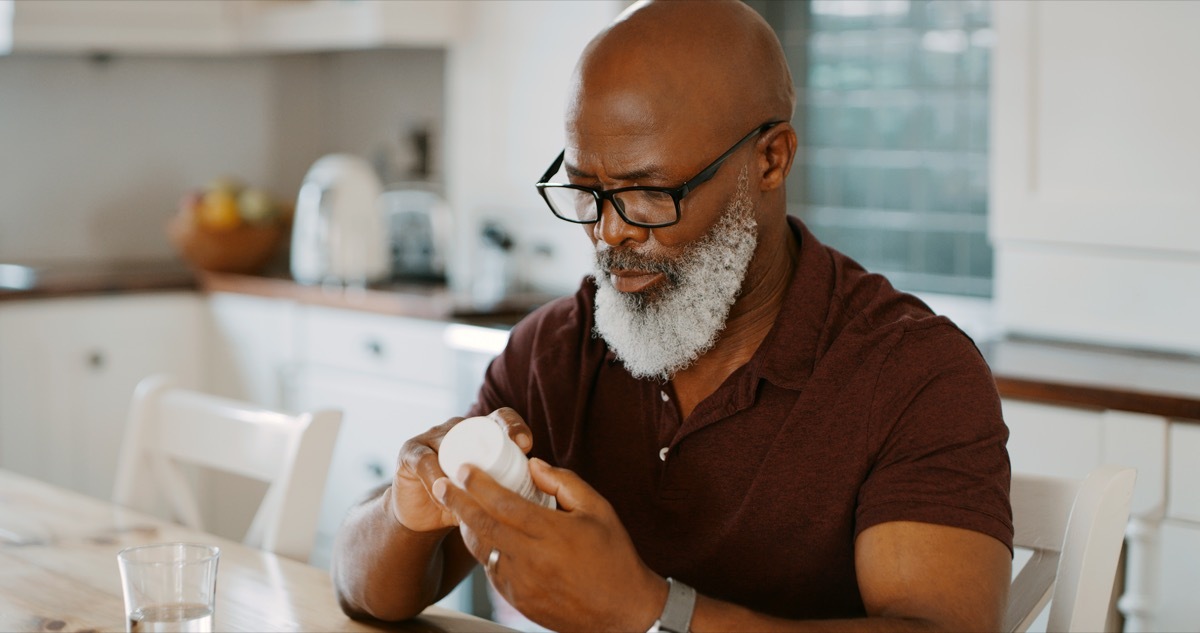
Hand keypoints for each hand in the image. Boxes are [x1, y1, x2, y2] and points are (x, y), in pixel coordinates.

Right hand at [390, 408, 532, 532]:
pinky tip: (445, 495)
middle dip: (494, 439)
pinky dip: (436, 479)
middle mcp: (458, 428)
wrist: (424, 518)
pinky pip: (425, 461)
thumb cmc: (465, 503)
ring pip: (451, 443)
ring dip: (464, 466)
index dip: (514, 426)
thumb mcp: (493, 494)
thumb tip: (549, 499)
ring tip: (476, 489)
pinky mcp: (410, 452)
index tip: (527, 446)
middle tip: (510, 459)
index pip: (501, 418)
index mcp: (481, 433)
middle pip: (477, 425)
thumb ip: (514, 490)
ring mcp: (433, 437)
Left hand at [433, 457, 665, 631]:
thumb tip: (533, 465)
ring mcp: (522, 583)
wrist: (623, 612)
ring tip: (457, 508)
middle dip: (457, 503)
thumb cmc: (614, 556)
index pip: (504, 504)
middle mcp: (532, 559)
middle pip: (483, 526)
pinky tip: (484, 537)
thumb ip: (564, 483)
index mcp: (552, 533)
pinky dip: (484, 551)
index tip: (464, 469)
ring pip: (482, 551)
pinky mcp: (519, 600)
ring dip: (467, 528)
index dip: (479, 485)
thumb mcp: (598, 509)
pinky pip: (492, 571)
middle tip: (440, 485)